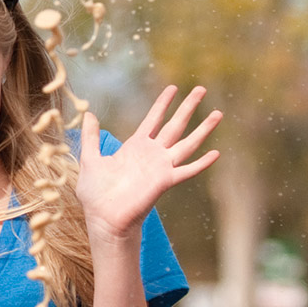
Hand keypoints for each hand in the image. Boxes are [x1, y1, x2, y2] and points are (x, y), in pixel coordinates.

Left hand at [76, 85, 221, 240]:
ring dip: (203, 129)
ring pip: (187, 143)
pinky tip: (216, 154)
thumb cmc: (96, 194)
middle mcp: (152, 154)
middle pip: (175, 125)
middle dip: (188, 107)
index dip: (163, 104)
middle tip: (201, 89)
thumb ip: (90, 136)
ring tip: (218, 113)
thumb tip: (89, 113)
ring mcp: (160, 167)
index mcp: (135, 147)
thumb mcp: (90, 159)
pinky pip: (187, 171)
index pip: (153, 120)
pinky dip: (201, 163)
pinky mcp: (164, 182)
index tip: (173, 88)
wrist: (103, 218)